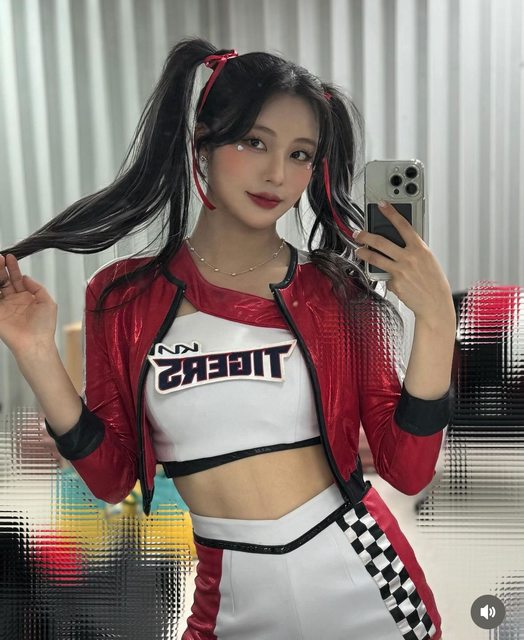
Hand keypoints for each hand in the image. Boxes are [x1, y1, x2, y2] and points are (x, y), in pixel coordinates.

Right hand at [0, 253, 57, 355]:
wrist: (35, 343)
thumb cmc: (44, 327)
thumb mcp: (47, 302)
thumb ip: (37, 287)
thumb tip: (25, 277)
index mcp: (26, 297)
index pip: (17, 279)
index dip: (13, 268)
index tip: (10, 257)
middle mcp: (14, 301)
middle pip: (4, 280)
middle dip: (1, 268)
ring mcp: (4, 307)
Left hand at [353, 201, 453, 320]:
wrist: (435, 303)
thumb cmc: (433, 281)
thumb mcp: (427, 260)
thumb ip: (413, 251)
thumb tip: (397, 245)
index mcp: (420, 248)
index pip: (403, 225)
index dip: (391, 213)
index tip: (382, 205)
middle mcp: (408, 258)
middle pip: (381, 241)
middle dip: (365, 236)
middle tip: (357, 233)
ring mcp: (400, 270)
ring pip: (375, 258)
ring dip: (363, 253)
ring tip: (358, 250)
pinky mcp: (394, 283)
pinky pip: (385, 277)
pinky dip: (387, 277)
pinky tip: (395, 281)